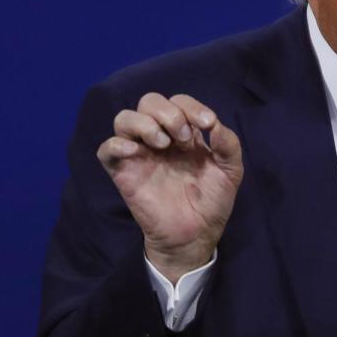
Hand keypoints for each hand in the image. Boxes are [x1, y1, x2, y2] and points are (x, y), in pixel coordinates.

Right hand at [97, 93, 242, 283]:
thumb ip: (229, 144)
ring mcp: (140, 154)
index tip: (207, 124)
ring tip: (163, 144)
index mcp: (184, 133)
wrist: (196, 235)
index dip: (191, 106)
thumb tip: (215, 123)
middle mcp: (160, 138)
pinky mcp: (124, 173)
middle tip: (184, 138)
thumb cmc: (212, 201)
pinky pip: (106, 149)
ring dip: (145, 123)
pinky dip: (116, 144)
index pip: (178, 102)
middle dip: (168, 112)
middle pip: (148, 101)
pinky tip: (135, 152)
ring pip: (124, 118)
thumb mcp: (231, 171)